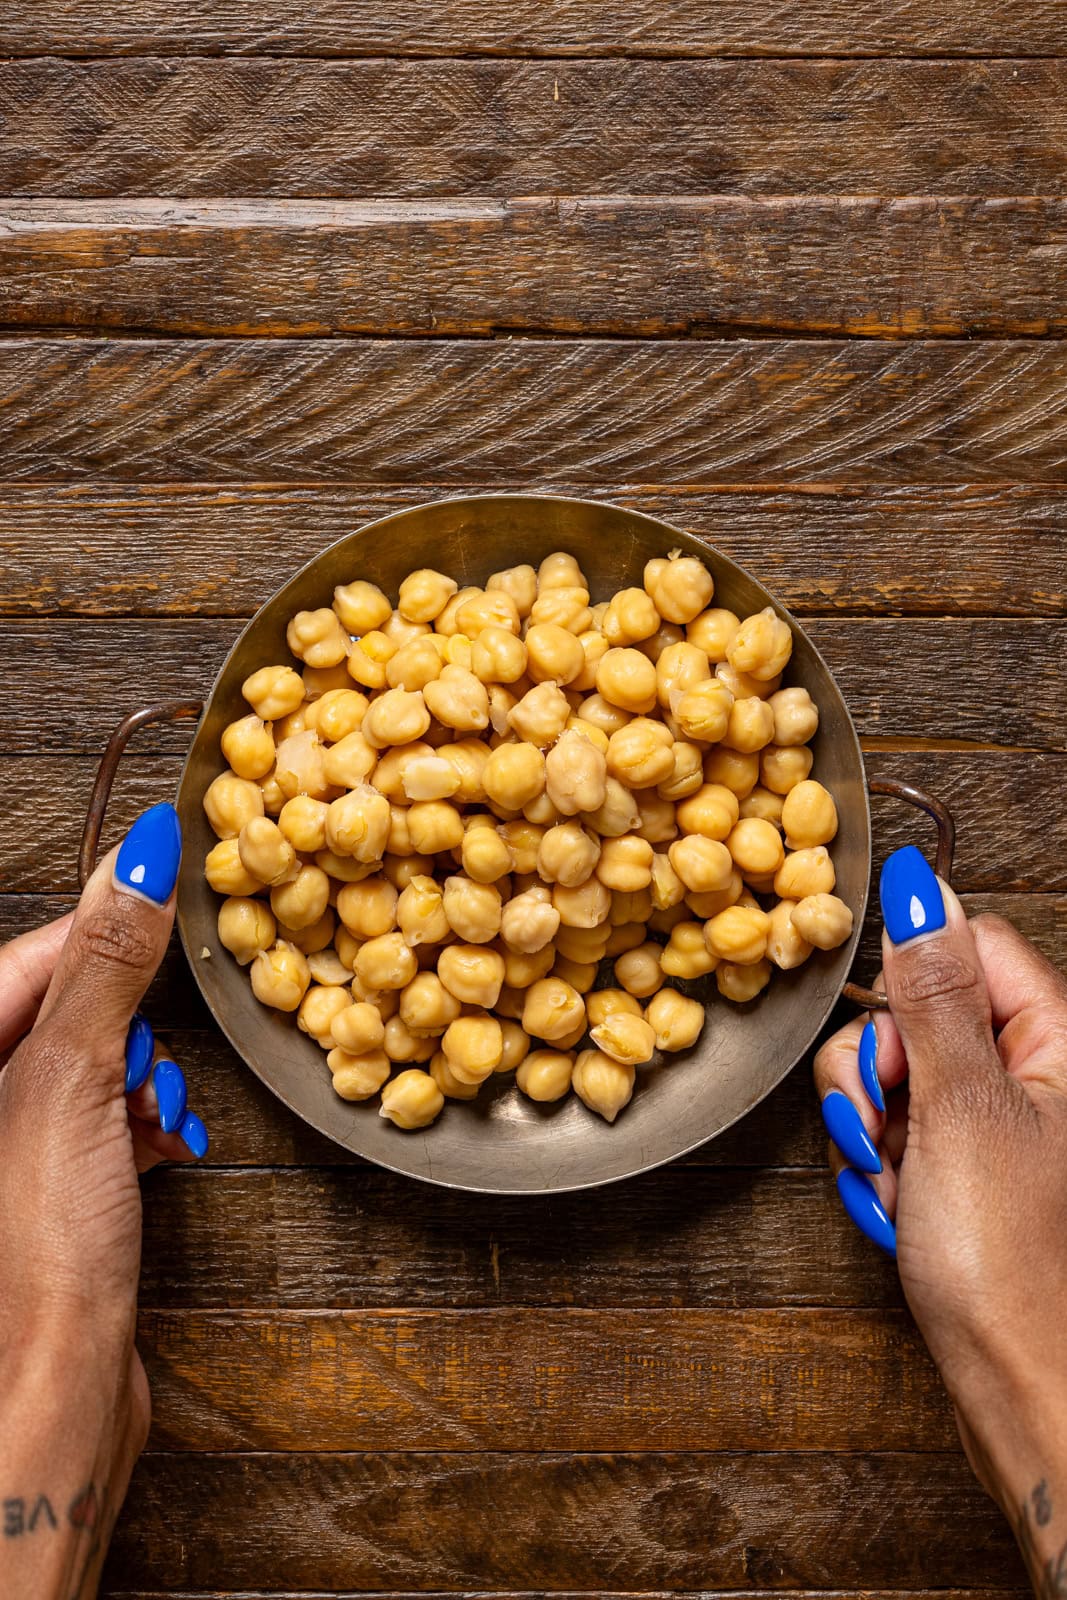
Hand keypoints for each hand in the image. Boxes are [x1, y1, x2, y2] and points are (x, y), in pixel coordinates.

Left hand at [0, 803, 208, 1599]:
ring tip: (157, 1109)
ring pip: (88, 1068)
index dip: (100, 929)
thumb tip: (140, 860)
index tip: (167, 888)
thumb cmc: (32, 1255)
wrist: (50, 1398)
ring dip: (138, 1076)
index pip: (26, 958)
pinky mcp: (47, 1197)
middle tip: (149, 1048)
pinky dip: (142, 1122)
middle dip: (123, 1021)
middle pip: (59, 1012)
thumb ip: (105, 966)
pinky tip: (167, 1138)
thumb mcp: (71, 1082)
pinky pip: (102, 1123)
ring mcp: (11, 1155)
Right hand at [815, 844, 1066, 1590]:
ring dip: (873, 1128)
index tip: (894, 1046)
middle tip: (892, 1129)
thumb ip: (933, 993)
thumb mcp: (961, 1108)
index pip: (969, 949)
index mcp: (1056, 1042)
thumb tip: (919, 889)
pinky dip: (880, 1166)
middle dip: (880, 1073)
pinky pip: (892, 1131)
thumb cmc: (1009, 1265)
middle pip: (919, 1012)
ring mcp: (993, 1125)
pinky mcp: (960, 1168)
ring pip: (892, 1074)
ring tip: (900, 1183)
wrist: (1016, 1389)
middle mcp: (1029, 1075)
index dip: (913, 985)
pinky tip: (901, 1209)